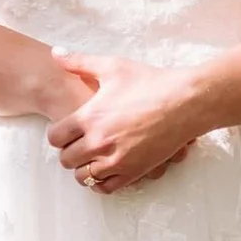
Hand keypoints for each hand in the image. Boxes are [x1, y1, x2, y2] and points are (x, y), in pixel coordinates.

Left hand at [45, 56, 203, 192]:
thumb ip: (79, 62)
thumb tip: (55, 53)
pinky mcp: (134, 172)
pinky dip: (101, 182)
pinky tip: (104, 169)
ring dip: (84, 167)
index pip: (55, 138)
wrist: (186, 102)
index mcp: (89, 117)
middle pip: (66, 160)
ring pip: (83, 176)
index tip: (66, 130)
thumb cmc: (150, 82)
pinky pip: (106, 187)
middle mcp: (99, 142)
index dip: (58, 134)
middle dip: (69, 151)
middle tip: (78, 143)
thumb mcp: (113, 67)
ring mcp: (116, 160)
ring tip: (91, 157)